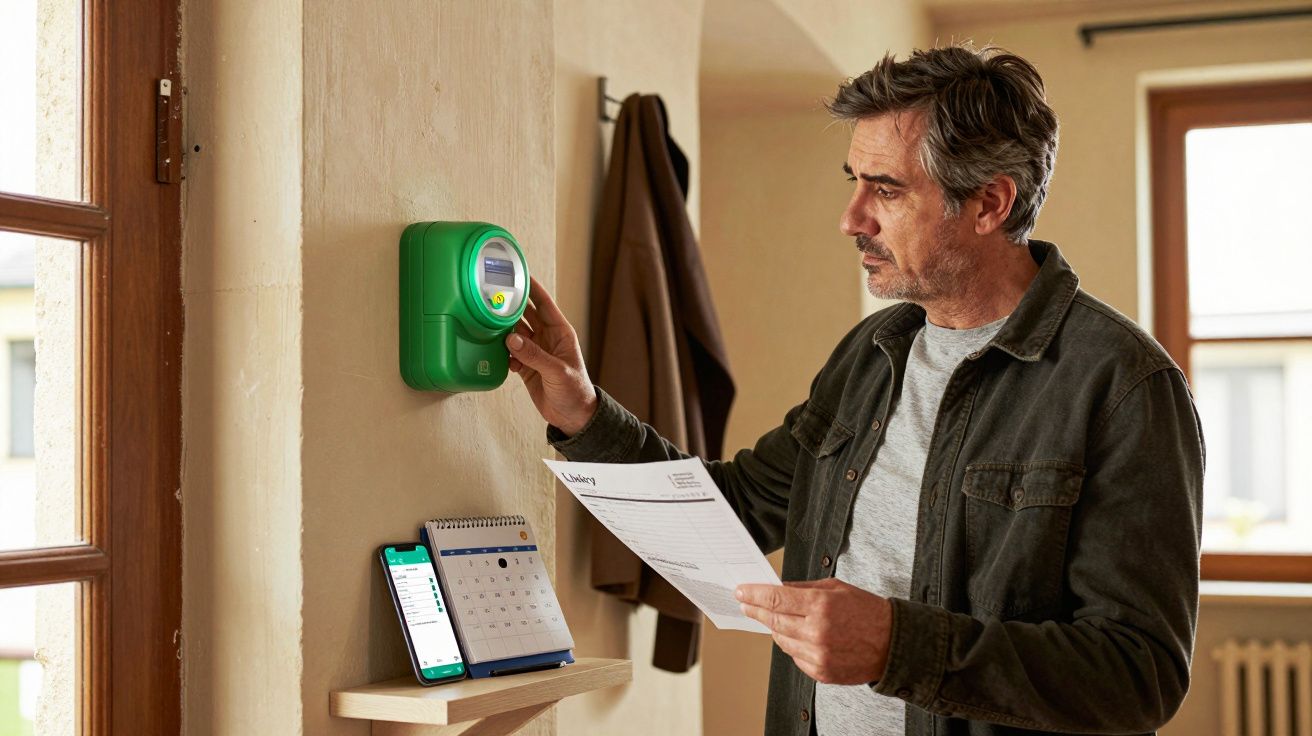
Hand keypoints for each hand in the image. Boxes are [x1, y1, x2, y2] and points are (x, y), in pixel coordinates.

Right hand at [505, 276, 597, 435]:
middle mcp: (547, 338)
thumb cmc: (575, 391)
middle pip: (525, 315)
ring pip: (514, 332)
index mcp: (560, 332)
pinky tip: (496, 352)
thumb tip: (511, 338)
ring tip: (488, 323)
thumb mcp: (557, 371)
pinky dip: (502, 351)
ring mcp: (535, 351)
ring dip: (503, 329)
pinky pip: (510, 352)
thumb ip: (534, 355)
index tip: (518, 273)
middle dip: (511, 306)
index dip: (532, 288)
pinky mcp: (526, 365)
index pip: (544, 303)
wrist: (573, 417)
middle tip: (493, 295)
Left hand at [736, 578, 891, 684]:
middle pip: (773, 621)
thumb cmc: (867, 611)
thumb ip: (804, 588)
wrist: (894, 643)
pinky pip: (795, 657)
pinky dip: (792, 645)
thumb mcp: (836, 588)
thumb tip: (778, 589)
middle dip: (755, 611)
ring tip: (774, 619)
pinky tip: (799, 636)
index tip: (742, 591)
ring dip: (774, 628)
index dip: (754, 595)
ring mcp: (818, 654)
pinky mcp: (821, 672)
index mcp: (821, 605)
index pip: (775, 599)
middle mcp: (817, 631)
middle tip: (745, 604)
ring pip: (781, 640)